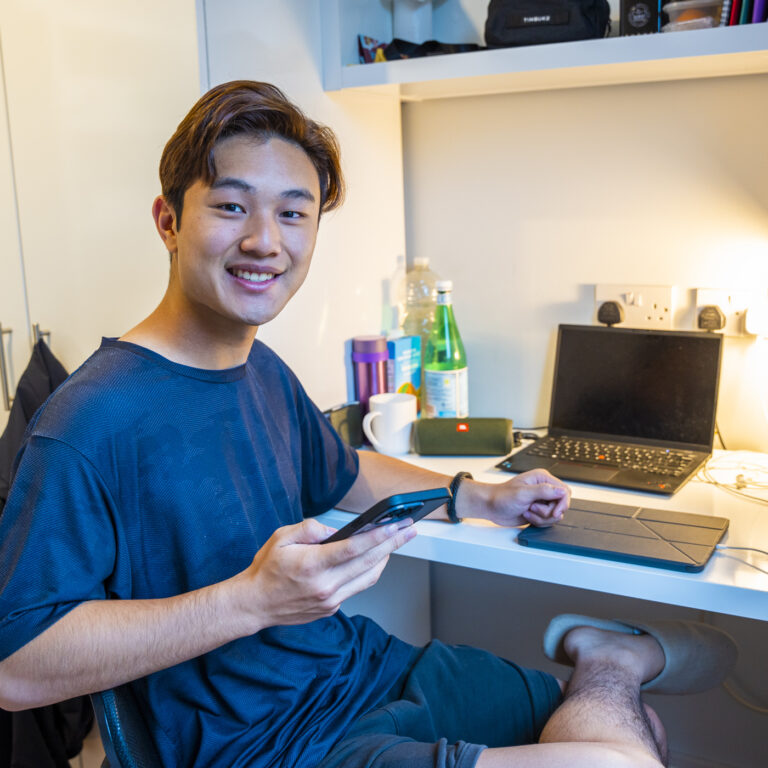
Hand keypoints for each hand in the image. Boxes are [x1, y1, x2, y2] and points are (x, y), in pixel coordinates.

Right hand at [235, 518, 416, 630]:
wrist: (254, 604)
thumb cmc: (266, 569)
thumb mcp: (281, 537)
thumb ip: (310, 529)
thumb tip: (336, 531)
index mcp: (313, 566)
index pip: (354, 549)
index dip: (379, 536)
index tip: (396, 525)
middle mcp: (325, 586)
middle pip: (370, 562)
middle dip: (393, 543)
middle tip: (409, 530)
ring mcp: (330, 600)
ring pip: (369, 578)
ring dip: (386, 558)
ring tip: (395, 541)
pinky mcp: (332, 608)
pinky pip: (357, 587)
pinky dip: (368, 571)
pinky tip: (372, 558)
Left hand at [467, 469, 570, 527]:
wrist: (491, 506)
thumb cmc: (502, 496)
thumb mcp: (523, 493)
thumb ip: (543, 491)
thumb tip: (562, 491)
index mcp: (542, 478)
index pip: (564, 491)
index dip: (563, 503)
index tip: (555, 512)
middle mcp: (544, 489)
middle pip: (561, 505)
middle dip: (548, 512)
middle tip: (533, 508)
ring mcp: (542, 501)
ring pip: (555, 515)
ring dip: (541, 517)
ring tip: (527, 511)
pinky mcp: (539, 511)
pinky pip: (548, 521)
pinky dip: (538, 521)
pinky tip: (527, 515)